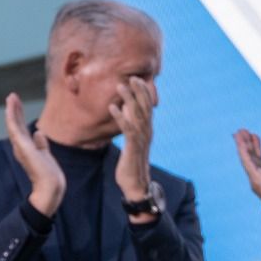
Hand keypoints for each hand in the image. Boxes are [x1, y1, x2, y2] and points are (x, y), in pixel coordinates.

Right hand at [5, 92, 64, 215]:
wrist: (51, 186)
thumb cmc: (49, 175)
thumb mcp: (45, 155)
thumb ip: (41, 144)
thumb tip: (38, 132)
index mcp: (26, 148)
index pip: (21, 129)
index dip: (18, 116)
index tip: (17, 104)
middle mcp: (21, 146)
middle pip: (15, 124)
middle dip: (14, 110)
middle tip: (12, 96)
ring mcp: (20, 146)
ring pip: (13, 124)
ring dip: (12, 110)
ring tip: (11, 97)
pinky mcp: (22, 146)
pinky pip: (14, 128)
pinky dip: (11, 117)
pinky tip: (10, 107)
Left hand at [110, 77, 155, 200]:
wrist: (136, 183)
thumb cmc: (131, 163)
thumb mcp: (132, 143)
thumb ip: (131, 129)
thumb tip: (127, 115)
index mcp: (147, 130)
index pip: (147, 107)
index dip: (143, 93)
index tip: (137, 79)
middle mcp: (147, 132)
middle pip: (144, 107)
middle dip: (139, 91)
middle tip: (132, 77)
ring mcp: (141, 139)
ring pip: (136, 115)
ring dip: (128, 99)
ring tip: (120, 85)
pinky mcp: (133, 147)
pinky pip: (127, 128)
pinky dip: (120, 116)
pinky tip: (112, 107)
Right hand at [234, 129, 260, 223]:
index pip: (259, 162)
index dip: (256, 148)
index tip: (254, 136)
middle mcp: (259, 180)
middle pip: (251, 157)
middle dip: (247, 143)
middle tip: (242, 131)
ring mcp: (256, 179)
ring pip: (247, 157)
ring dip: (242, 143)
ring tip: (239, 131)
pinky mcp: (256, 178)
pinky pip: (247, 159)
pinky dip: (242, 148)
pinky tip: (239, 139)